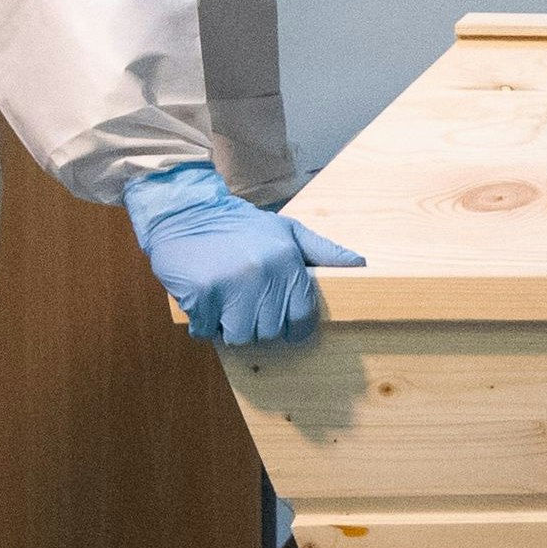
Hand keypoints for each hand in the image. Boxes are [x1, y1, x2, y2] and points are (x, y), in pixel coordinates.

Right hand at [123, 162, 364, 345]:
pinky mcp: (200, 293)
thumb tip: (360, 264)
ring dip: (229, 326)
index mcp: (287, 261)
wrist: (186, 211)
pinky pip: (206, 331)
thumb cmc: (240, 226)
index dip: (291, 326)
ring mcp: (229, 285)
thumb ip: (323, 251)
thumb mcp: (287, 230)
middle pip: (269, 332)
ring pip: (239, 336)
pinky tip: (204, 299)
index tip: (278, 319)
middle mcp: (261, 275)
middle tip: (243, 299)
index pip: (301, 319)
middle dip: (256, 322)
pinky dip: (203, 323)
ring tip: (224, 300)